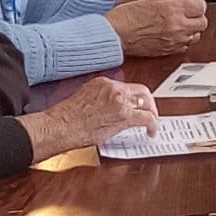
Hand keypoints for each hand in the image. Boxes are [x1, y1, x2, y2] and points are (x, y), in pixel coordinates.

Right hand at [18, 76, 157, 162]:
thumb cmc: (65, 118)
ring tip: (152, 123)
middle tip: (149, 112)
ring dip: (151, 113)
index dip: (133, 98)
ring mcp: (120, 100)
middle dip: (148, 102)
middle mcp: (113, 88)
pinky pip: (147, 118)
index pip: (125, 87)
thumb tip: (106, 112)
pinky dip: (153, 125)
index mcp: (102, 83)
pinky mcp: (125, 115)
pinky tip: (151, 132)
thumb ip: (98, 101)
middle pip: (141, 91)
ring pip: (147, 103)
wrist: (61, 126)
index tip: (134, 105)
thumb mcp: (83, 100)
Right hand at [106, 0, 206, 55]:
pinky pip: (185, 46)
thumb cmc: (123, 17)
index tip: (190, 1)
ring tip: (179, 23)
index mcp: (171, 10)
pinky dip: (182, 39)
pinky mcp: (167, 51)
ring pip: (196, 35)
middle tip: (187, 12)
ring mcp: (173, 41)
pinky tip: (172, 34)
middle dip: (196, 16)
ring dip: (190, 28)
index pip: (200, 6)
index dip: (196, 2)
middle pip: (202, 22)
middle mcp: (176, 27)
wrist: (112, 36)